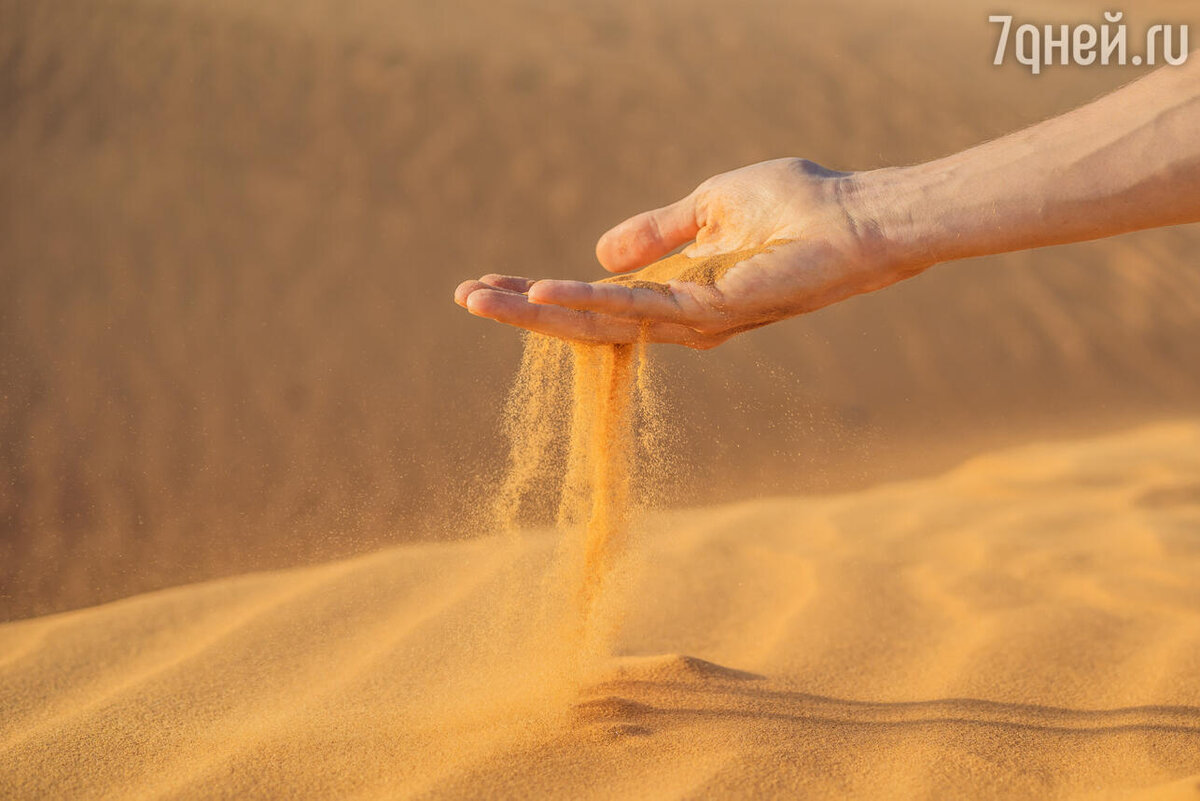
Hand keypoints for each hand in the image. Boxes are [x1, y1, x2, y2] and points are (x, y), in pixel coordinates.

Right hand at [454, 158, 918, 348]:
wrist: (858, 219)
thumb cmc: (799, 208)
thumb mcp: (709, 207)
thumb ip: (657, 232)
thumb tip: (599, 255)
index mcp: (678, 292)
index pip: (596, 300)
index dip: (543, 294)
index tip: (491, 282)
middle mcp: (680, 319)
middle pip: (586, 320)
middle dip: (523, 312)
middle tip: (464, 298)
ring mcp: (693, 323)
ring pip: (597, 321)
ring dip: (534, 312)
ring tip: (477, 298)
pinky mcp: (709, 314)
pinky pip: (633, 311)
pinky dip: (583, 302)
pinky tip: (538, 293)